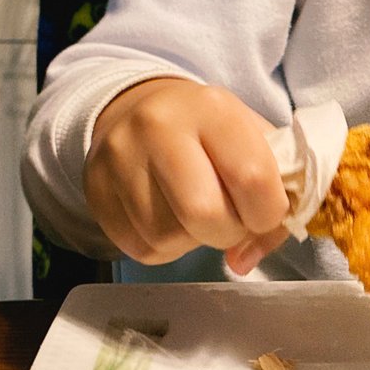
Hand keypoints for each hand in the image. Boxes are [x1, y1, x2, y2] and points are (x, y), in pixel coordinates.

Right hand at [83, 78, 289, 272]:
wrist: (142, 110)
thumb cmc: (211, 133)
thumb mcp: (254, 143)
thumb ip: (273, 199)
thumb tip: (244, 261)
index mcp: (212, 108)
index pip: (252, 177)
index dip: (268, 213)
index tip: (264, 214)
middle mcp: (159, 125)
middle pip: (204, 212)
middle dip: (229, 232)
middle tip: (231, 221)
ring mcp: (120, 156)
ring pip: (167, 236)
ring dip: (193, 241)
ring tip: (197, 215)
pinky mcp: (96, 187)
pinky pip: (140, 247)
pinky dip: (165, 247)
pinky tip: (170, 219)